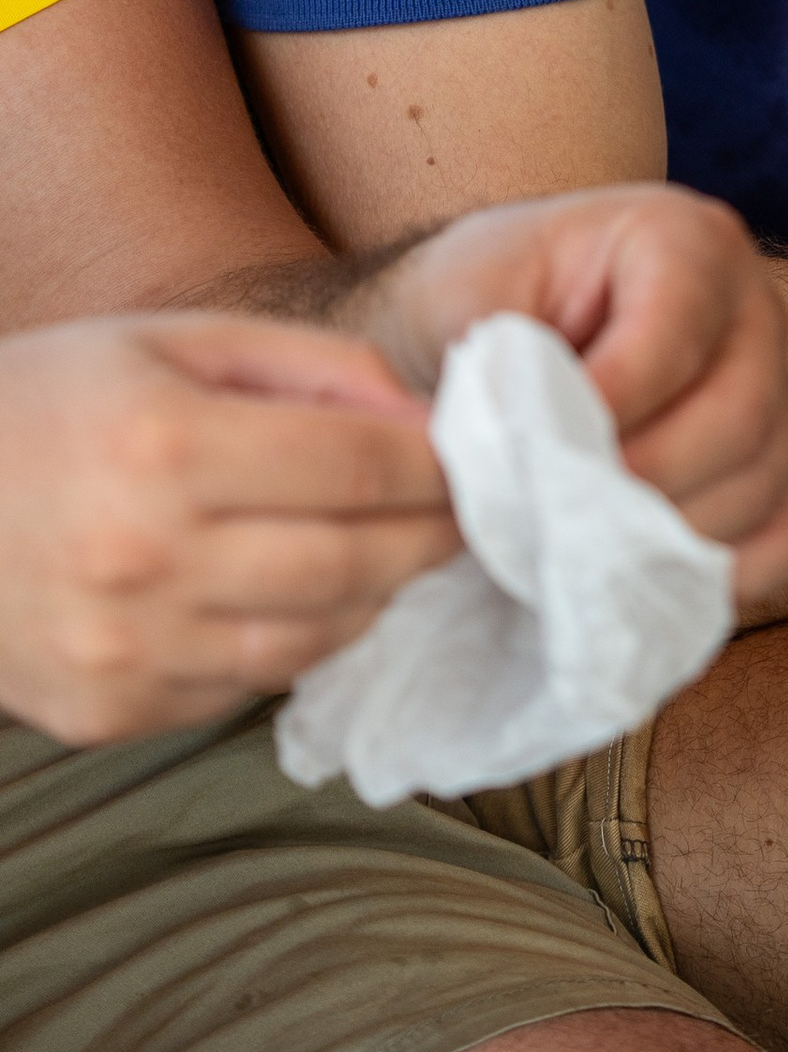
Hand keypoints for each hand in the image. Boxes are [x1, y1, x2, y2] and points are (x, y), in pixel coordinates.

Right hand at [0, 311, 456, 745]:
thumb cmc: (48, 403)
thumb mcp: (170, 339)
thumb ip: (308, 364)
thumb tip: (423, 414)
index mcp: (165, 445)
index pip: (359, 463)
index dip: (438, 464)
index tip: (474, 459)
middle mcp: (146, 557)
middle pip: (354, 560)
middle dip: (432, 537)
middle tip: (465, 518)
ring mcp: (125, 649)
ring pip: (313, 640)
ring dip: (375, 597)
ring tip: (393, 555)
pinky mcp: (108, 712)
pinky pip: (244, 690)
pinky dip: (293, 646)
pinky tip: (302, 600)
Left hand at [355, 187, 787, 610]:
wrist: (504, 319)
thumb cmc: (489, 297)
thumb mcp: (467, 297)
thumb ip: (493, 367)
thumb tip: (521, 461)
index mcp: (688, 241)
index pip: (674, 333)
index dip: (606, 405)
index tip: (533, 454)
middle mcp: (756, 313)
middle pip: (738, 416)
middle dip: (637, 481)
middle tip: (550, 518)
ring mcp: (781, 395)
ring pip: (761, 484)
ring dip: (663, 536)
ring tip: (573, 549)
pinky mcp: (780, 471)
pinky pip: (785, 541)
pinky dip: (719, 575)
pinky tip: (637, 575)